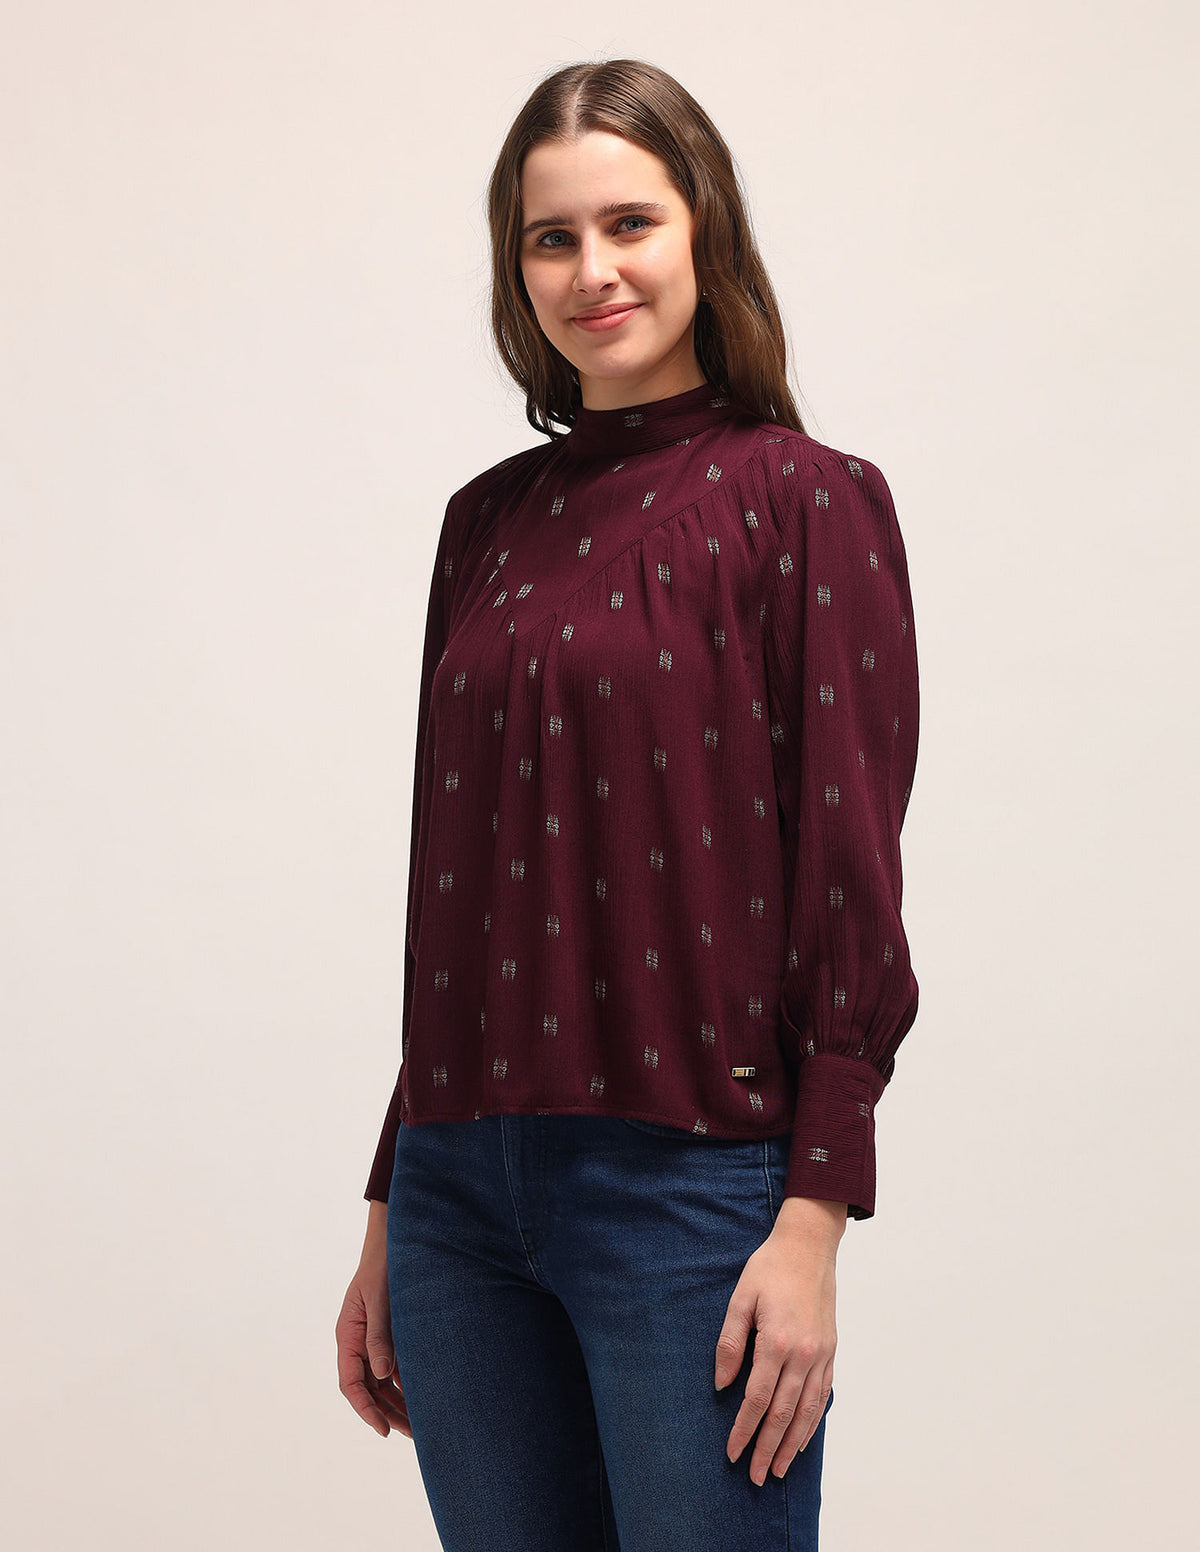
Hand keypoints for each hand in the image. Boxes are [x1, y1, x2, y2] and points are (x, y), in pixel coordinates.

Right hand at [335, 1203, 411, 1438]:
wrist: (396, 1241)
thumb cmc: (384, 1265)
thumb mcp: (379, 1299)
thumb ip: (378, 1335)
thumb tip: (380, 1374)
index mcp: (348, 1335)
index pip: (351, 1383)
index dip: (365, 1409)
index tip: (383, 1430)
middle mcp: (359, 1342)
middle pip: (369, 1389)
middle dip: (387, 1414)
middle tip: (412, 1435)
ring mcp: (374, 1340)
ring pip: (383, 1382)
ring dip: (399, 1404)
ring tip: (421, 1427)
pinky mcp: (391, 1335)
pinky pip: (395, 1368)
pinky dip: (407, 1385)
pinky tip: (425, 1400)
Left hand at [713, 1199, 843, 1483]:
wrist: (809, 1246)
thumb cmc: (770, 1268)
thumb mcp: (741, 1298)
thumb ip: (730, 1342)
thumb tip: (722, 1384)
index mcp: (777, 1341)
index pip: (758, 1399)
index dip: (744, 1429)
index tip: (732, 1453)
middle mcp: (803, 1354)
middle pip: (784, 1414)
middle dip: (767, 1447)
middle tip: (755, 1476)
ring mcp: (821, 1355)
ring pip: (807, 1412)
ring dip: (792, 1445)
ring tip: (778, 1469)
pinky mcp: (830, 1352)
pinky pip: (822, 1396)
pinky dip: (812, 1423)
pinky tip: (802, 1439)